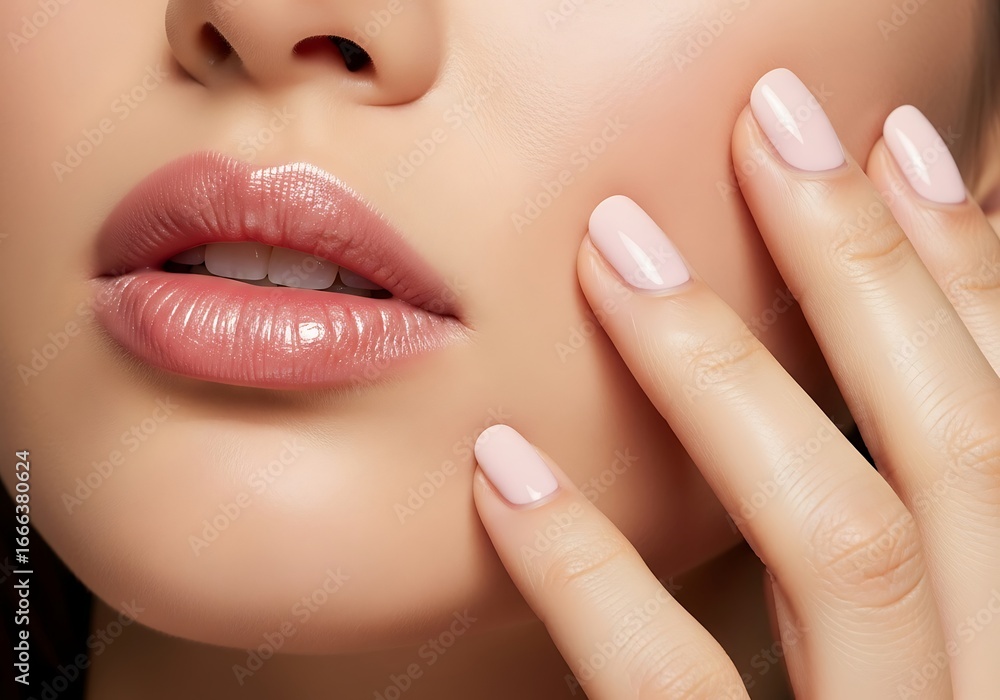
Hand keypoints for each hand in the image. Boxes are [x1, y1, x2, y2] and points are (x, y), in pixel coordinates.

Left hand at [472, 68, 999, 698]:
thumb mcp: (957, 655)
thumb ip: (931, 551)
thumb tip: (867, 396)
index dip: (971, 272)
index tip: (895, 149)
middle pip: (959, 444)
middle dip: (865, 267)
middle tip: (771, 125)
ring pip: (845, 544)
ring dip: (724, 374)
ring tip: (615, 251)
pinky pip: (685, 698)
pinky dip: (592, 577)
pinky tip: (507, 471)